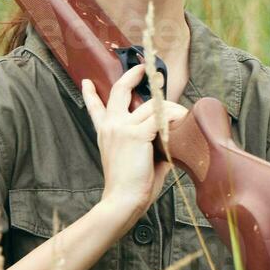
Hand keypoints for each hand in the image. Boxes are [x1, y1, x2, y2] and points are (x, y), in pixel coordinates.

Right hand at [82, 64, 188, 220]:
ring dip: (169, 106)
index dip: (90, 94)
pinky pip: (161, 117)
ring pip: (151, 105)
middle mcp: (111, 126)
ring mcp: (122, 127)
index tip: (87, 82)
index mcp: (106, 133)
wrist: (122, 200)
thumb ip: (148, 143)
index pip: (94, 108)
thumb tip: (170, 138)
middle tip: (142, 69)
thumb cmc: (130, 186)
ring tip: (181, 112)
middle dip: (132, 76)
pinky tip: (182, 120)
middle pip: (119, 90)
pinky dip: (174, 117)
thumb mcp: (134, 158)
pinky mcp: (136, 134)